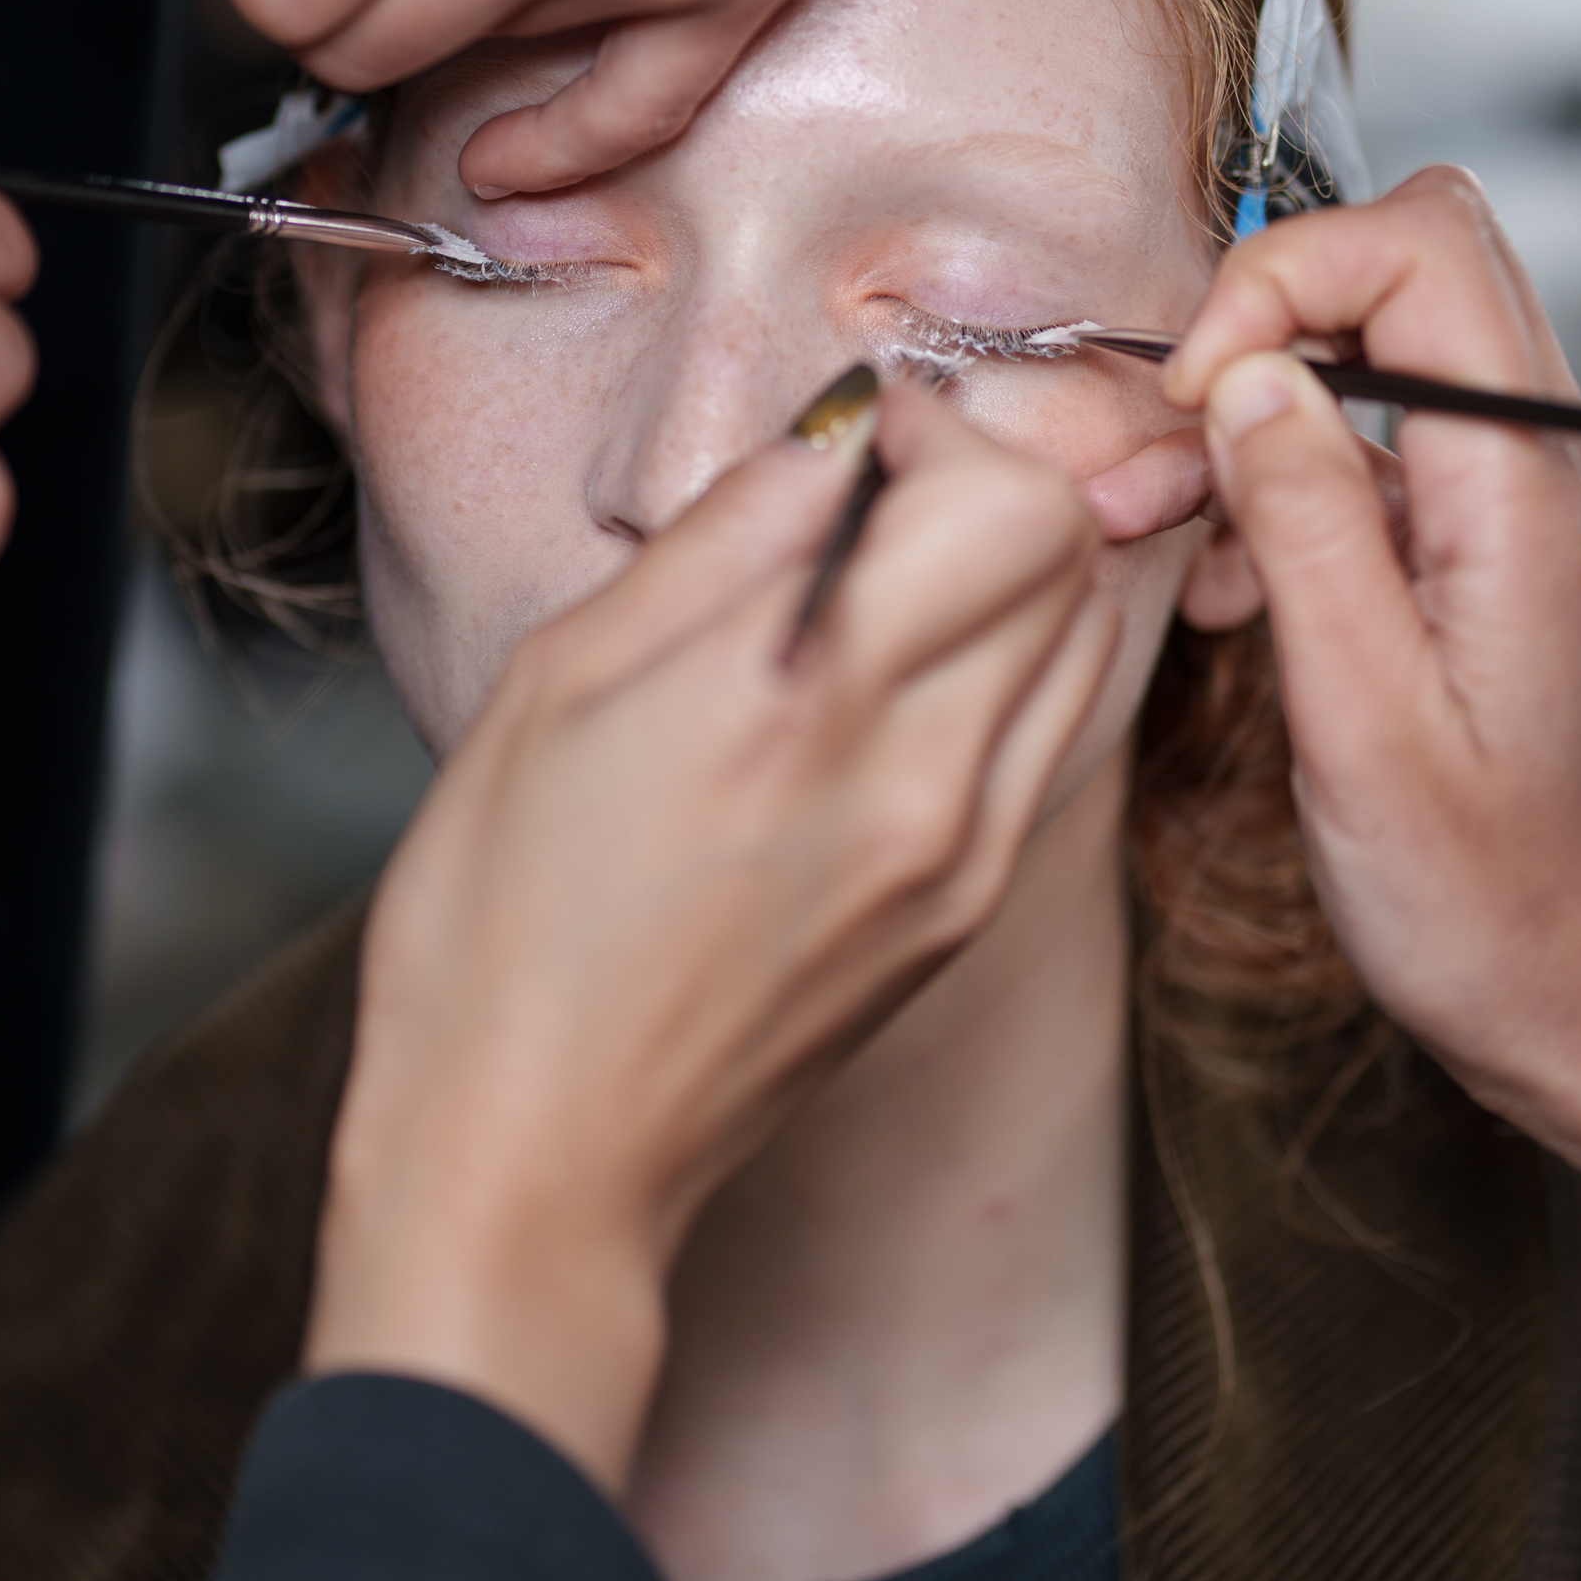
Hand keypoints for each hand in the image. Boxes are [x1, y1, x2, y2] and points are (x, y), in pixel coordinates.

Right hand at [307, 385, 1113, 1486]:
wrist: (539, 1152)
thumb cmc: (500, 923)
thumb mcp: (560, 679)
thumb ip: (722, 540)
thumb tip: (829, 440)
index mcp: (803, 699)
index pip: (1000, 497)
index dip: (935, 428)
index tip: (851, 435)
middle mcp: (918, 778)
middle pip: (1068, 555)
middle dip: (980, 482)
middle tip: (871, 493)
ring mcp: (959, 860)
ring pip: (1080, 641)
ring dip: (1005, 574)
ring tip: (884, 586)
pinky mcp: (962, 916)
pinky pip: (1045, 741)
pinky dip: (1002, 670)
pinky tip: (895, 683)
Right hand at [1165, 168, 1580, 1192]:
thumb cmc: (1489, 901)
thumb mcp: (1363, 724)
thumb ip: (1307, 531)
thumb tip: (1251, 380)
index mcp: (1523, 494)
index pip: (1419, 248)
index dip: (1279, 280)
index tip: (1192, 391)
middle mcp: (1541, 469)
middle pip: (1407, 265)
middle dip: (1262, 322)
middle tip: (1175, 436)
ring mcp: (1516, 502)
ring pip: (1375, 353)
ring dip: (1253, 417)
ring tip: (1164, 528)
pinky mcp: (1483, 544)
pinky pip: (1371, 450)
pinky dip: (1282, 484)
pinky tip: (1235, 583)